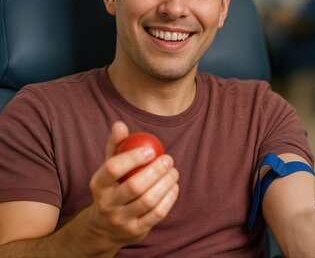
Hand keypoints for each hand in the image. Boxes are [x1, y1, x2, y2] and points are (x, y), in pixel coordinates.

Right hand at [86, 121, 178, 248]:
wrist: (106, 226)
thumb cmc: (113, 187)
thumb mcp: (109, 168)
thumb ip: (116, 146)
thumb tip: (120, 124)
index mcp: (98, 185)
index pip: (113, 168)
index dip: (133, 157)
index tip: (151, 150)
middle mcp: (107, 204)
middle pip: (134, 186)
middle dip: (156, 170)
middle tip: (168, 159)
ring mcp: (121, 220)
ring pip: (148, 200)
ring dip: (166, 183)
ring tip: (173, 171)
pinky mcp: (136, 231)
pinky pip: (158, 213)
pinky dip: (169, 198)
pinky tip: (174, 186)